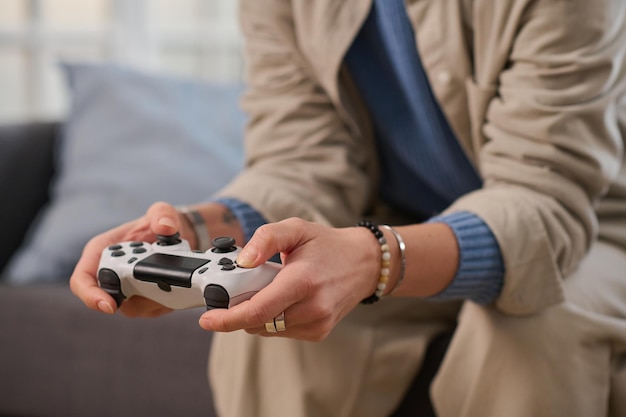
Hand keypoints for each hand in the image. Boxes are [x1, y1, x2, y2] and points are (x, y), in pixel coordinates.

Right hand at [70, 202, 194, 317]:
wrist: (178, 235)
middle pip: (111, 299)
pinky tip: (177, 287)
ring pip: (134, 308)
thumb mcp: (162, 212)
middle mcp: (110, 272)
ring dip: (153, 299)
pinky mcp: (143, 298)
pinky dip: (165, 301)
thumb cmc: (159, 222)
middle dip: (135, 297)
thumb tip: (165, 227)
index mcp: (101, 251)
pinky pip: (152, 309)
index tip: (108, 305)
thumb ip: (162, 214)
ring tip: (172, 280)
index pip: (82, 280)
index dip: (90, 295)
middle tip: (159, 286)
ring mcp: (126, 288)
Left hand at [198, 218, 381, 340]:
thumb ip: (266, 238)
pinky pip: (281, 331)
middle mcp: (312, 307)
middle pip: (258, 322)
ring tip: (269, 288)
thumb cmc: (327, 244)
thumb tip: (242, 261)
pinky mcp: (319, 332)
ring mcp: (317, 323)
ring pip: (267, 329)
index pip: (257, 311)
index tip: (206, 319)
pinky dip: (272, 318)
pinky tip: (283, 298)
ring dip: (256, 314)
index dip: (227, 319)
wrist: (364, 263)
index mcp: (303, 281)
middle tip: (239, 288)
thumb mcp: (296, 228)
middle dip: (239, 309)